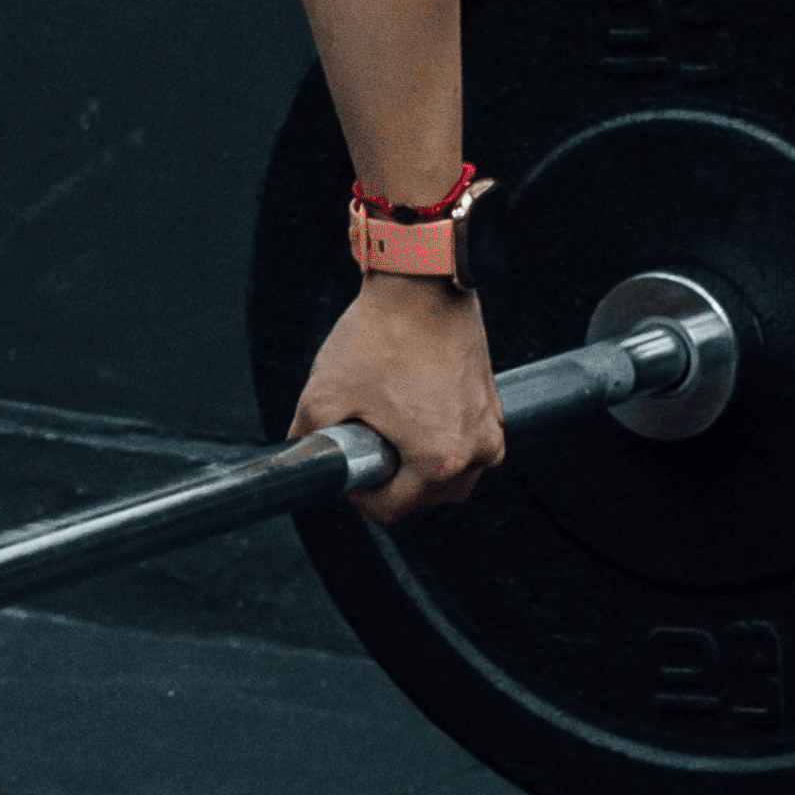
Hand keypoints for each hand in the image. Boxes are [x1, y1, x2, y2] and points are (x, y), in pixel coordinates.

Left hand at [289, 274, 501, 524]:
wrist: (421, 283)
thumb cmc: (382, 335)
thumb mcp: (325, 394)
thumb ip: (309, 438)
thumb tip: (302, 454)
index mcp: (439, 460)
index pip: (392, 510)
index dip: (360, 496)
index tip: (350, 472)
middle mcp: (476, 451)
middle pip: (425, 497)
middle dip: (392, 480)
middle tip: (365, 444)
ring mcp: (490, 428)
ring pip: (447, 473)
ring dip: (416, 462)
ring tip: (387, 424)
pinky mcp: (492, 406)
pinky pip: (463, 442)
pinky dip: (437, 437)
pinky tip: (409, 407)